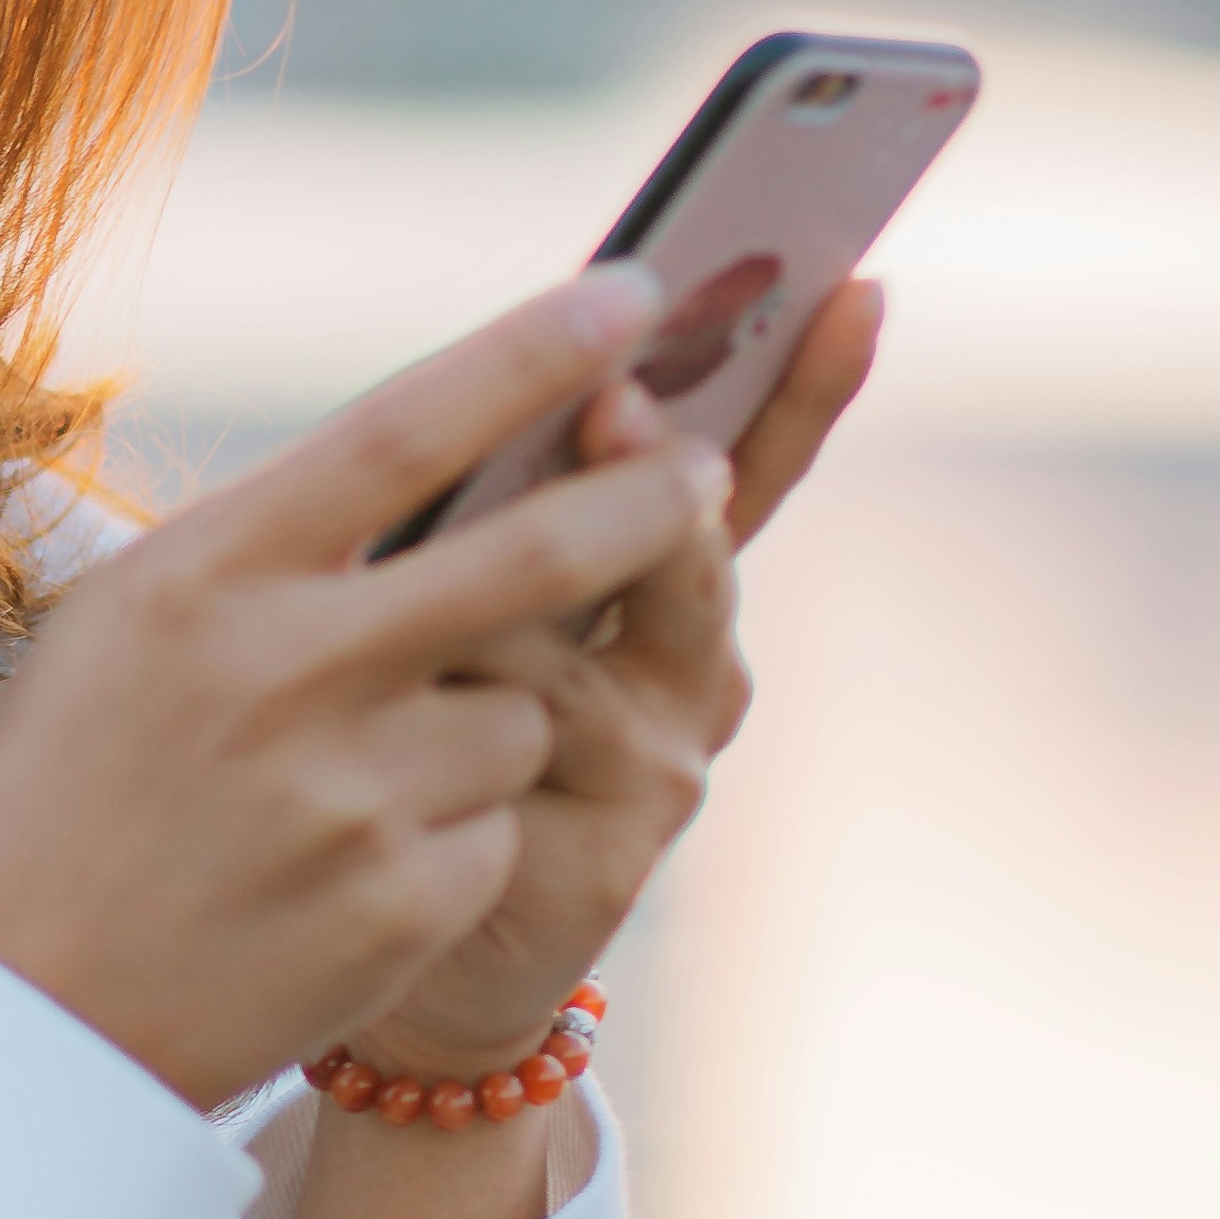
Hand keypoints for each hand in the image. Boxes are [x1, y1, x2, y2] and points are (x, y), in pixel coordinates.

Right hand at [0, 270, 722, 1111]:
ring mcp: (355, 795)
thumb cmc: (57, 799)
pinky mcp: (403, 903)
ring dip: (494, 722)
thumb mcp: (119, 631)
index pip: (405, 429)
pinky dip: (455, 835)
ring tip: (371, 773)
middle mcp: (290, 673)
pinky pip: (498, 829)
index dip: (534, 353)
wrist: (19, 1023)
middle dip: (644, 503)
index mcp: (207, 578)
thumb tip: (432, 472)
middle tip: (699, 474)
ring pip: (526, 715)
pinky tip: (351, 869)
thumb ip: (267, 552)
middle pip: (532, 558)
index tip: (636, 291)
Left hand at [337, 275, 884, 1084]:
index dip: (806, 383)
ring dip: (535, 573)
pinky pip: (548, 734)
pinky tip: (426, 661)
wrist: (367, 933)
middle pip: (704, 540)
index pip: (749, 463)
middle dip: (663, 464)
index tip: (853, 285)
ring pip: (613, 631)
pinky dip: (483, 690)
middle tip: (623, 390)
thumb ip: (496, 511)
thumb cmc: (403, 737)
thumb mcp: (449, 600)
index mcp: (656, 586)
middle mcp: (685, 666)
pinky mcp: (612, 843)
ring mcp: (660, 756)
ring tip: (487, 521)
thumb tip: (518, 379)